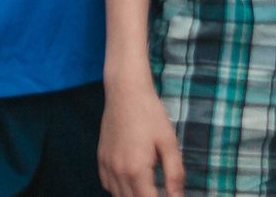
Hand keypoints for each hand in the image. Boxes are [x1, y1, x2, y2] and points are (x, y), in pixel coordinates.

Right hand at [95, 78, 183, 196]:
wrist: (125, 90)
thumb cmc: (150, 113)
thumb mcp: (169, 142)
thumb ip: (175, 174)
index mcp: (136, 170)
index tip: (169, 195)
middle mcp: (118, 172)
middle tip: (159, 189)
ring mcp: (107, 165)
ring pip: (118, 196)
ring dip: (133, 196)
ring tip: (149, 187)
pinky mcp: (101, 158)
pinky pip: (107, 185)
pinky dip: (119, 190)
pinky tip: (132, 181)